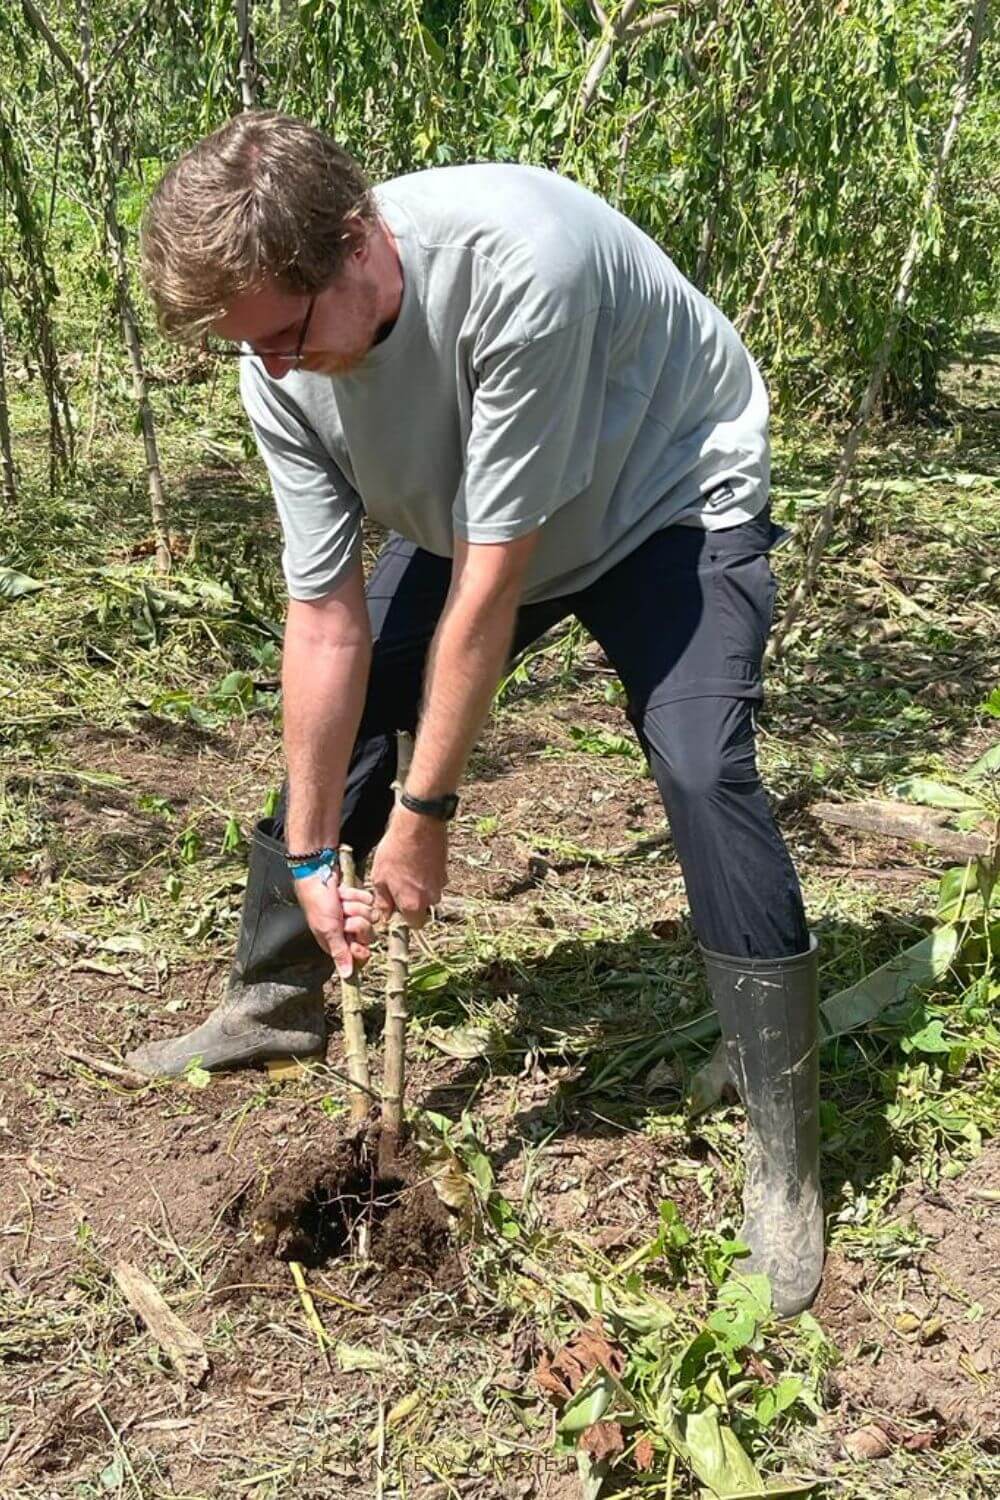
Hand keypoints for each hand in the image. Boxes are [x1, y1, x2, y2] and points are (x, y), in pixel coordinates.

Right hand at [295, 872, 374, 978]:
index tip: (353, 942)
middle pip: (369, 935)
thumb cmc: (318, 903)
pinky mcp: (359, 898)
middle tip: (342, 916)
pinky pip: (369, 900)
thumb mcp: (328, 931)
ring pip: (370, 916)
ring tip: (340, 902)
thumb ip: (340, 953)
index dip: (360, 949)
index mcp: (338, 942)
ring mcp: (355, 913)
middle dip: (356, 922)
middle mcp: (347, 930)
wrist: (318, 873)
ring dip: (354, 906)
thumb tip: (346, 976)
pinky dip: (356, 895)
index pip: (360, 955)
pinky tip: (343, 892)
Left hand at [369, 807, 446, 929]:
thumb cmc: (395, 850)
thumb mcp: (380, 877)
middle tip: (397, 883)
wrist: (418, 824)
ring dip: (419, 885)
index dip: (404, 917)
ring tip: (405, 868)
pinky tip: (414, 860)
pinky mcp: (445, 869)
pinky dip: (426, 873)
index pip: (414, 925)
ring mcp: (441, 883)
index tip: (395, 906)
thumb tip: (384, 916)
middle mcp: (431, 898)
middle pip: (422, 907)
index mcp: (413, 904)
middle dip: (412, 899)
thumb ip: (383, 901)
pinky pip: (434, 878)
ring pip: (429, 892)